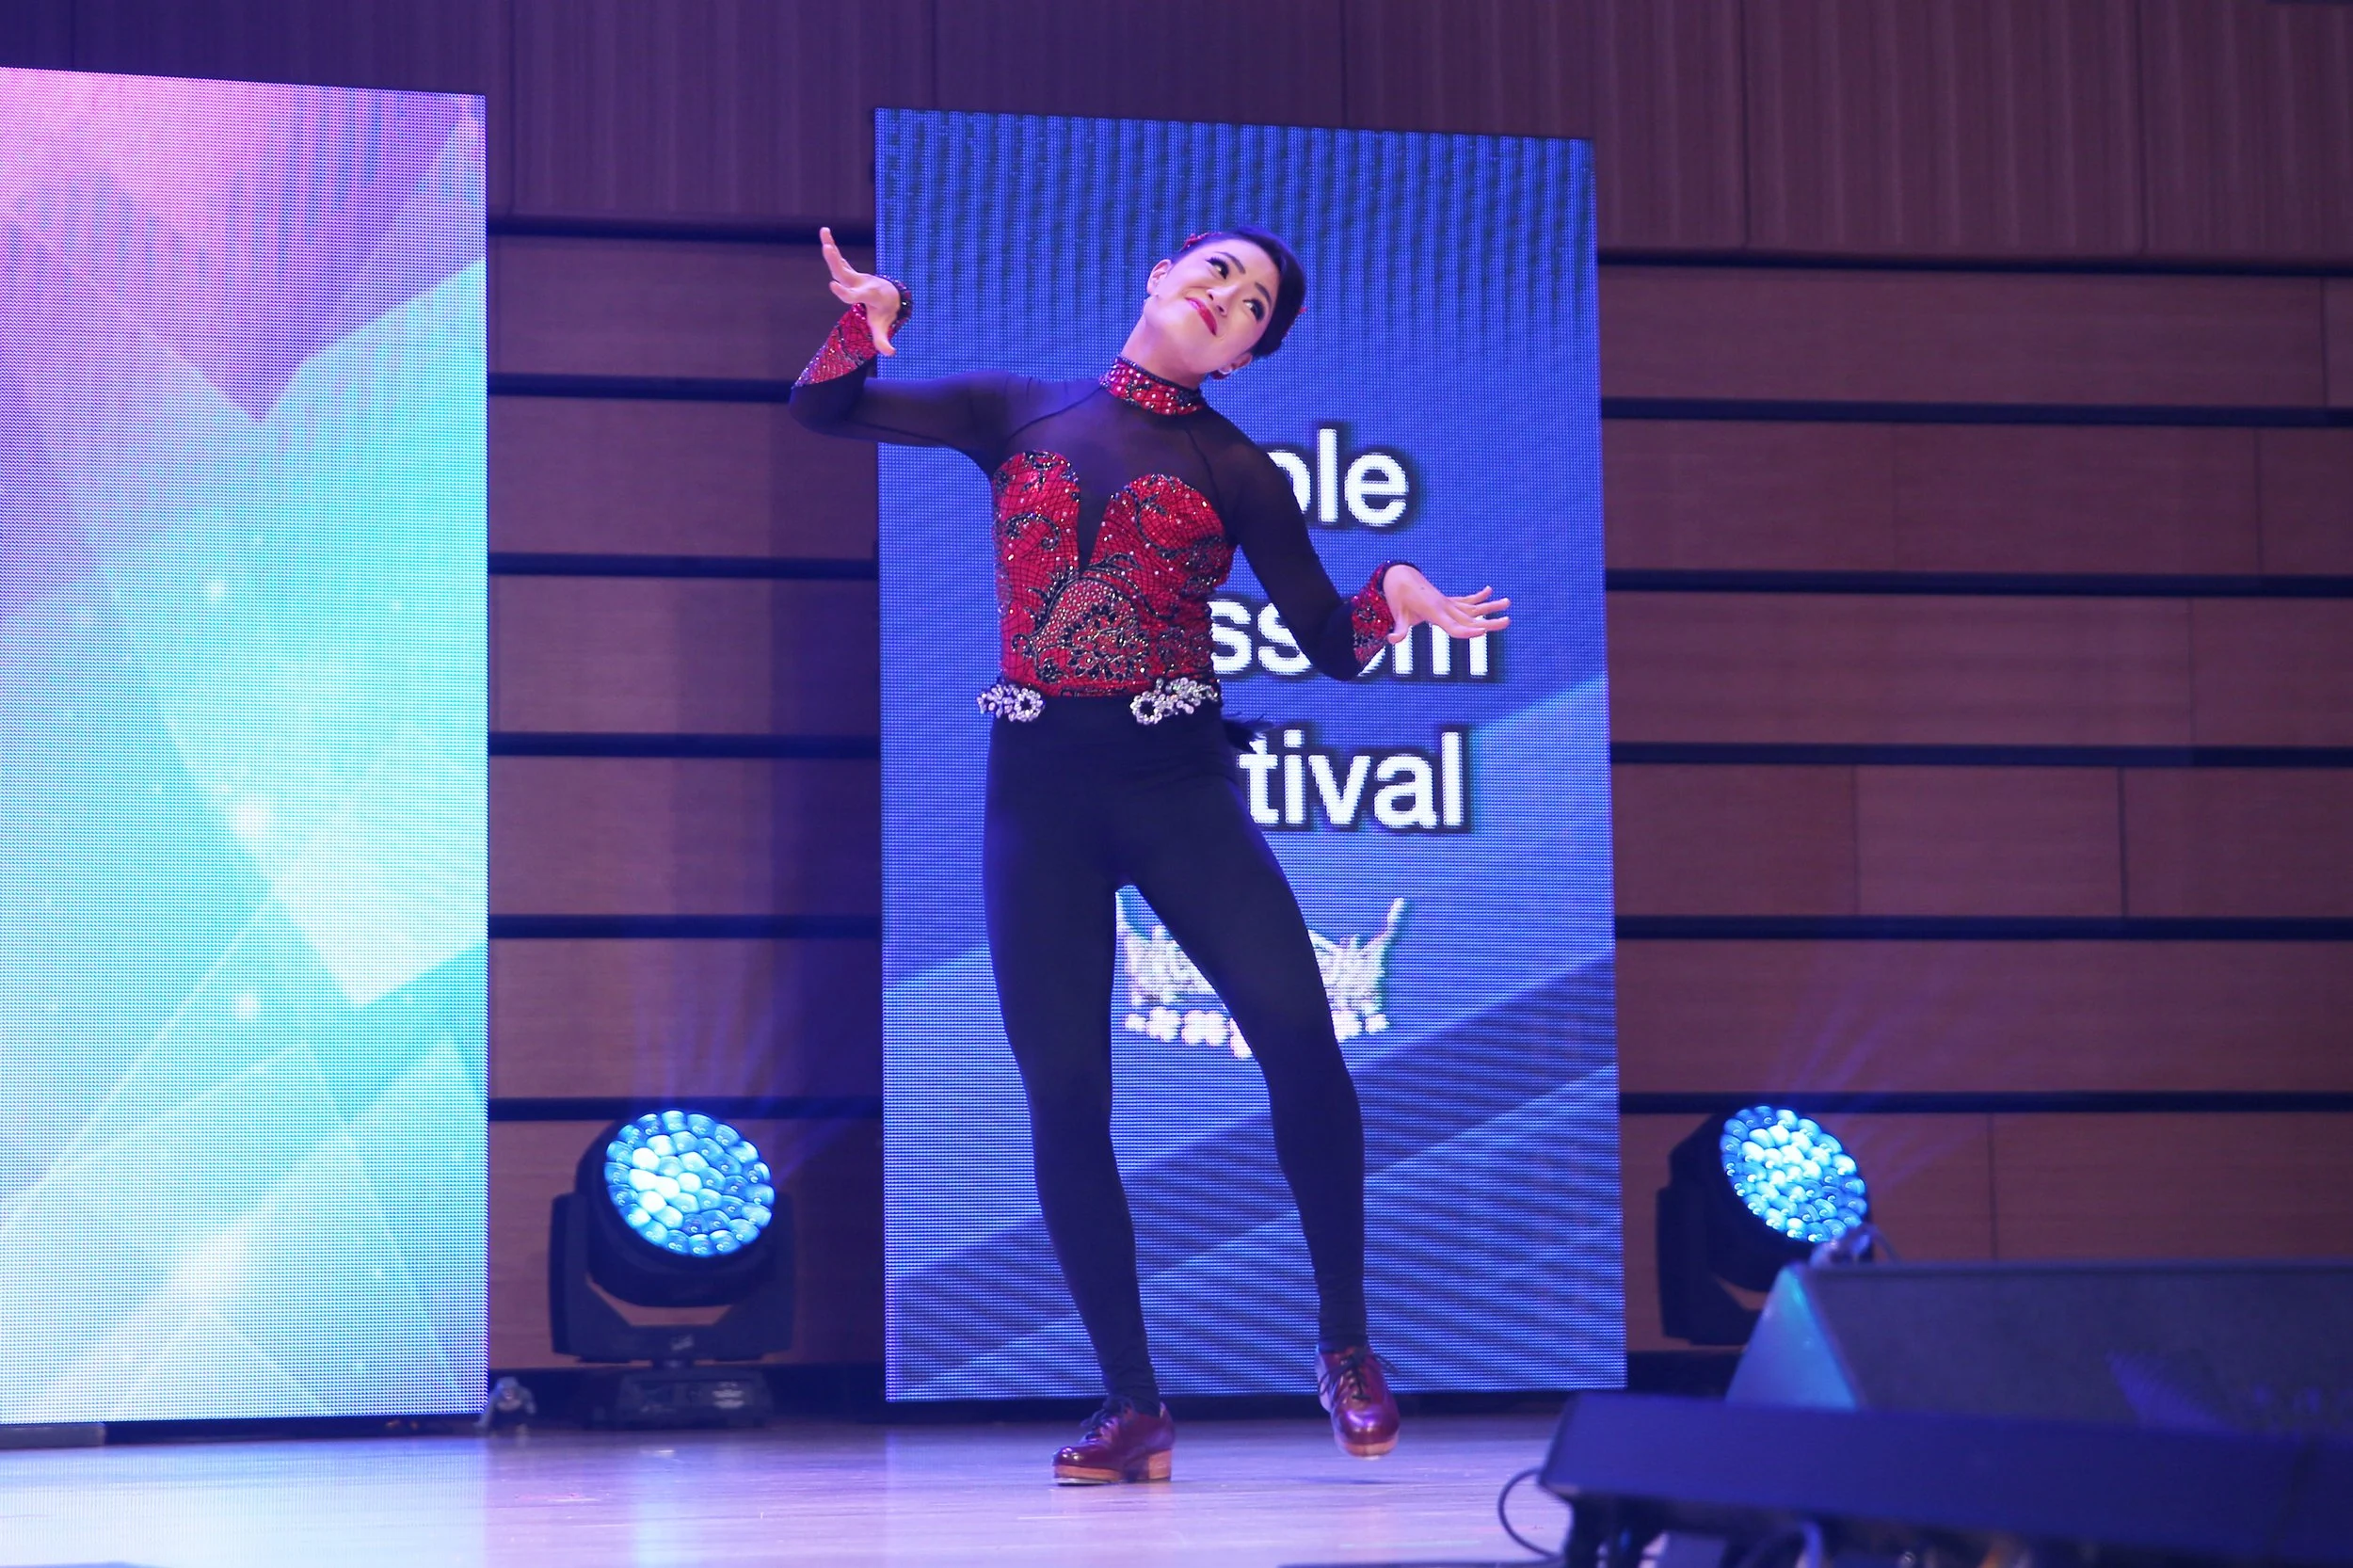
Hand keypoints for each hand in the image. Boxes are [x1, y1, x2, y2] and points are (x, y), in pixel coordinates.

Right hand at [819, 225, 900, 354]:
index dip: (844, 292)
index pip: (853, 295)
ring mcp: (855, 276)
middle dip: (836, 263)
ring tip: (824, 233)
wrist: (892, 295)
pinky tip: (825, 233)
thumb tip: (891, 354)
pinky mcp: (850, 272)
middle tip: (828, 249)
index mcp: (868, 295)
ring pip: (841, 263)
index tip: (833, 285)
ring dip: (832, 249)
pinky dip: (832, 246)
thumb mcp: (883, 327)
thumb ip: (884, 341)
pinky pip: (839, 260)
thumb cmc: (885, 313)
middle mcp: (861, 283)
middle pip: (845, 273)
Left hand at [1382, 565, 1508, 642]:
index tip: (1483, 632)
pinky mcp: (1447, 599)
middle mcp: (1445, 606)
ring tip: (1508, 602)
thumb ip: (1399, 629)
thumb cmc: (1397, 597)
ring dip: (1490, 606)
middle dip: (1489, 621)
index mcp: (1434, 611)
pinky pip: (1465, 600)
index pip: (1453, 626)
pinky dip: (1478, 596)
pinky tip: (1490, 591)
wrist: (1398, 576)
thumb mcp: (1397, 614)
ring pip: (1472, 607)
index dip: (1467, 632)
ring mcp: (1447, 602)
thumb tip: (1391, 640)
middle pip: (1470, 618)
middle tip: (1508, 621)